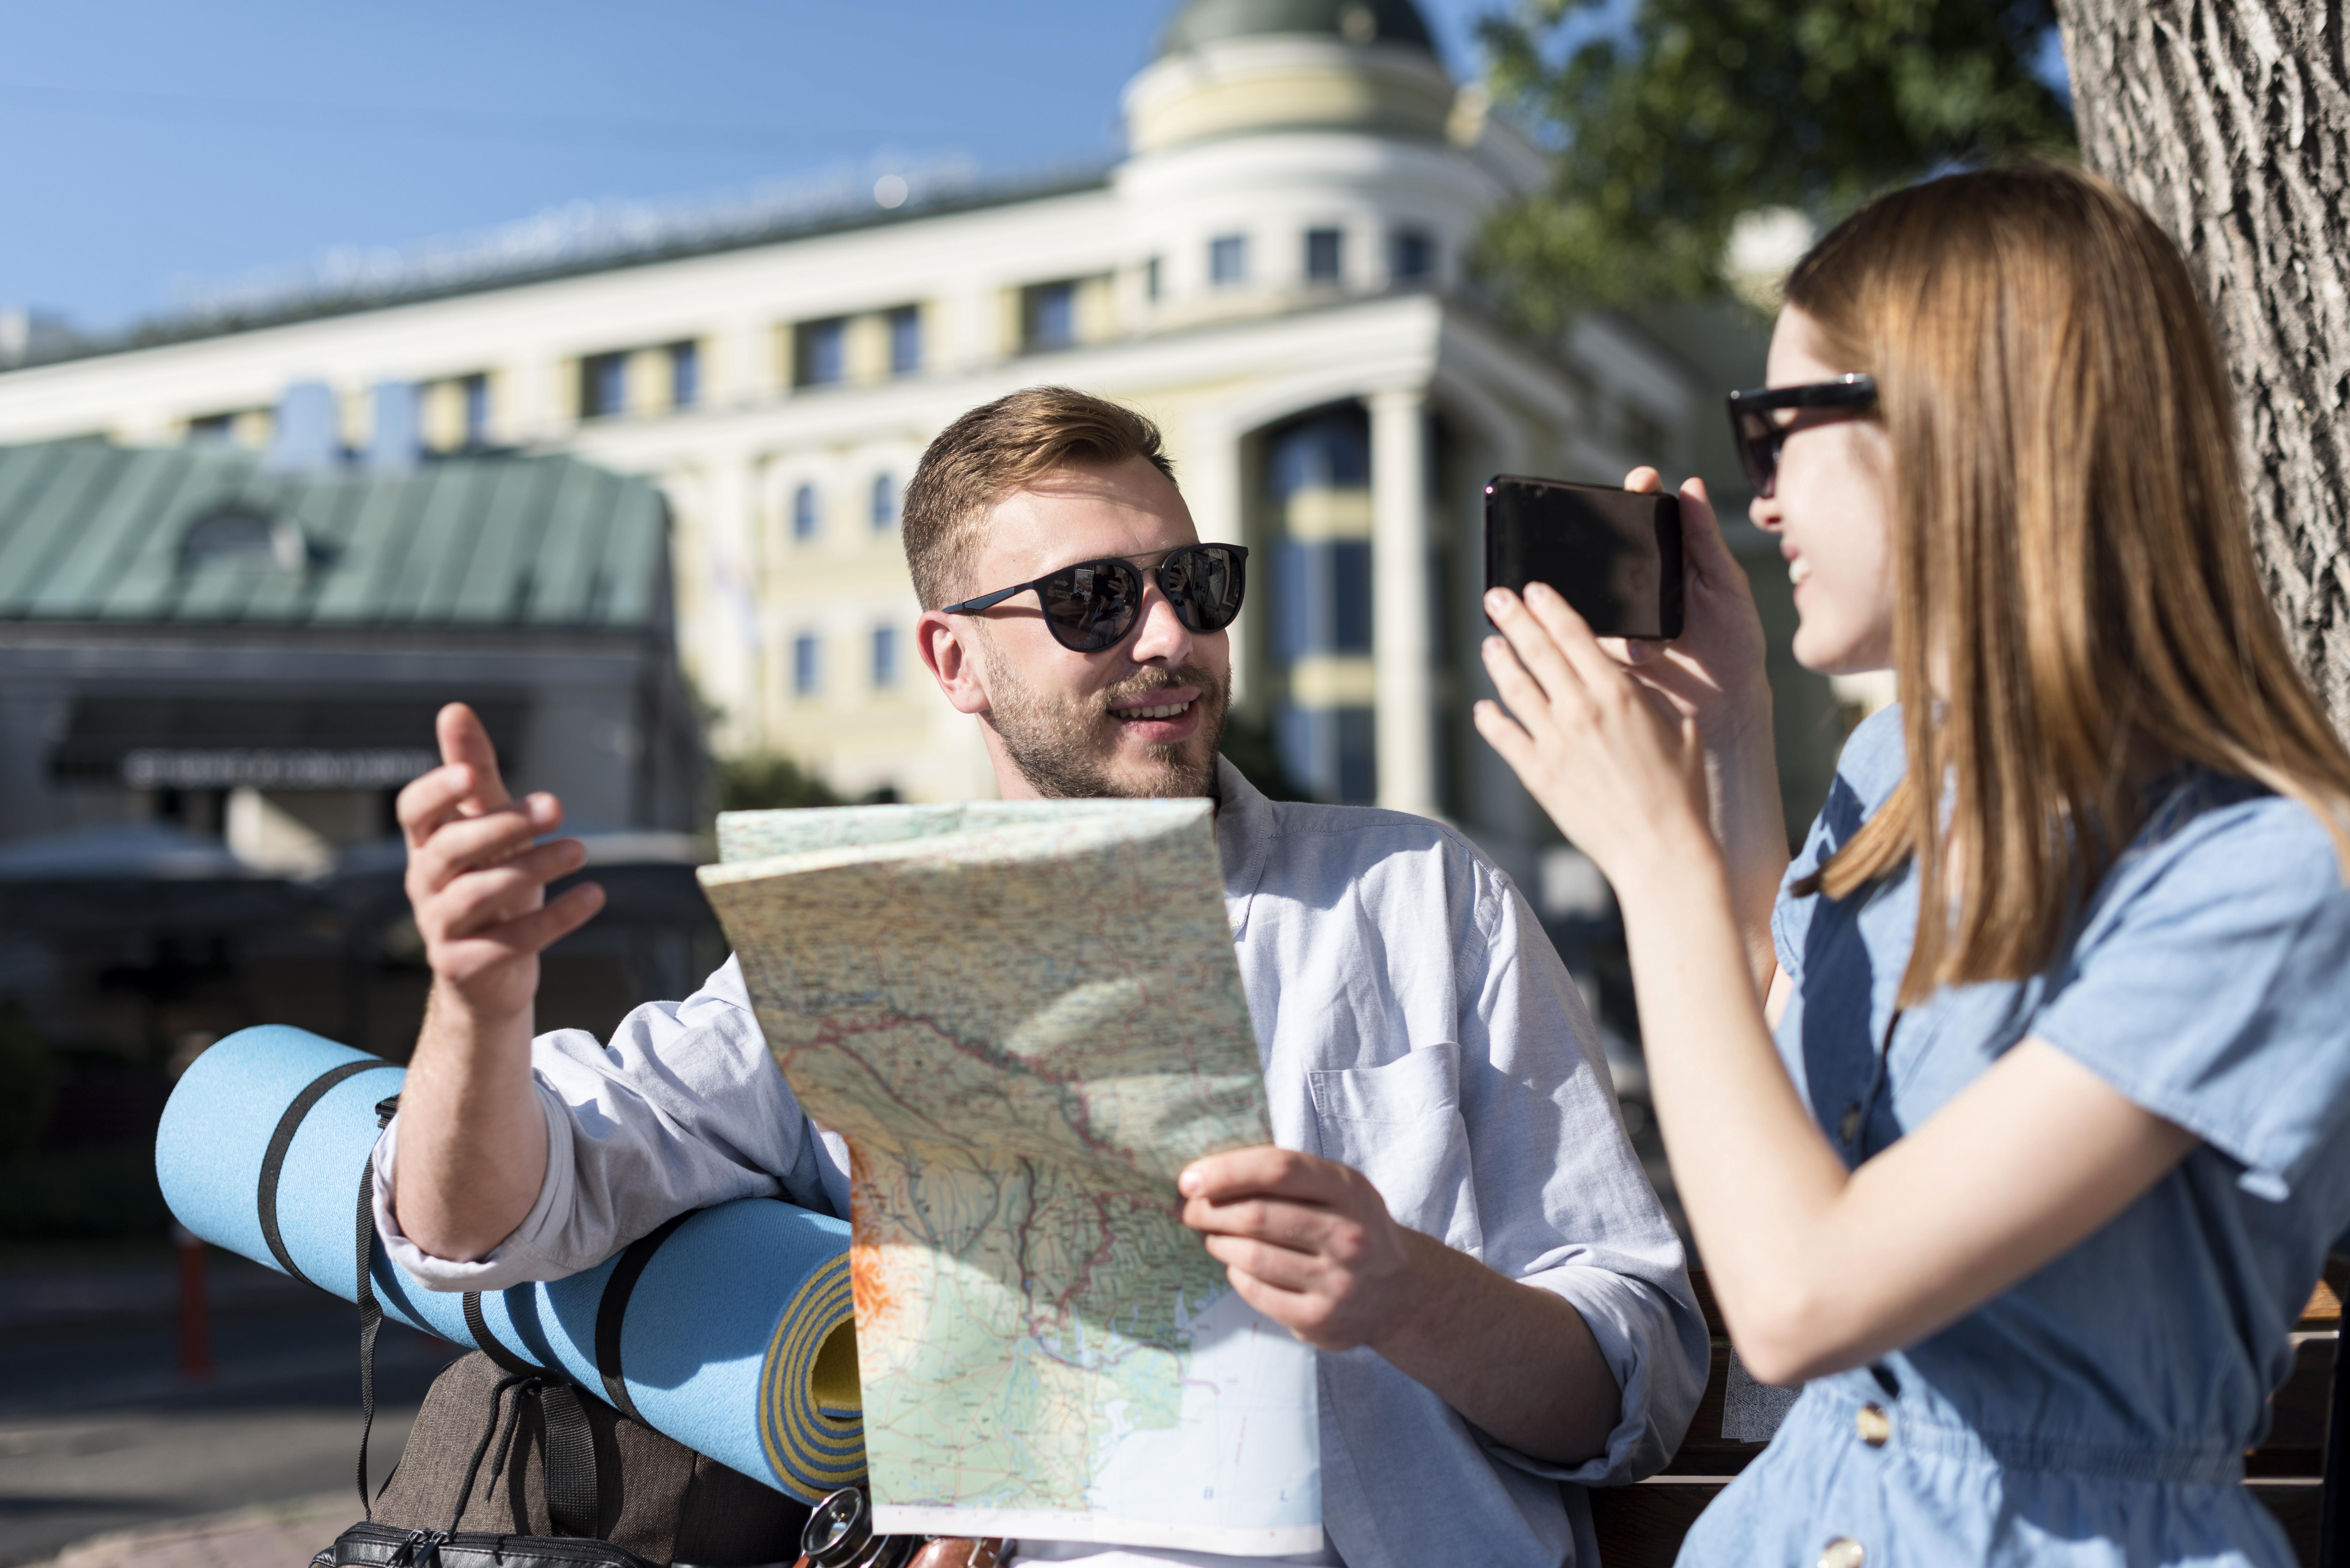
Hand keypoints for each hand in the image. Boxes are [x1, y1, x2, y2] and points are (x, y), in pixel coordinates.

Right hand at [397, 703, 604, 1024]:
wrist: (488, 974)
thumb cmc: (490, 884)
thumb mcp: (487, 828)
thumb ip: (475, 773)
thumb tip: (454, 710)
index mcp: (427, 845)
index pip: (414, 811)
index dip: (437, 791)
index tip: (472, 774)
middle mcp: (426, 884)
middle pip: (451, 848)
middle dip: (502, 824)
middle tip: (557, 806)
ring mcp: (441, 928)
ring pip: (479, 894)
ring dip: (533, 867)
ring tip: (581, 849)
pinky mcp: (468, 966)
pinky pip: (512, 940)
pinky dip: (556, 917)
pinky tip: (594, 894)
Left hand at [1178, 1147, 1419, 1351]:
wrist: (1398, 1292)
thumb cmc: (1351, 1226)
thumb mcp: (1337, 1189)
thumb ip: (1286, 1177)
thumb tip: (1206, 1175)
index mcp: (1349, 1190)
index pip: (1278, 1169)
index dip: (1226, 1171)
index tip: (1189, 1178)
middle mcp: (1348, 1235)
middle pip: (1257, 1215)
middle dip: (1209, 1210)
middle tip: (1189, 1209)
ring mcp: (1336, 1282)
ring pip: (1252, 1256)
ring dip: (1218, 1242)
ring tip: (1212, 1236)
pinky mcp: (1320, 1320)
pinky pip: (1257, 1292)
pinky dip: (1236, 1274)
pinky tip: (1236, 1265)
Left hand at [1475, 582, 1712, 891]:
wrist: (1660, 848)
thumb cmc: (1679, 790)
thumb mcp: (1677, 725)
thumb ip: (1644, 694)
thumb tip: (1621, 673)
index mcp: (1617, 693)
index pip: (1574, 634)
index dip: (1549, 607)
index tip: (1533, 589)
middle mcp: (1580, 712)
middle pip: (1536, 651)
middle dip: (1513, 618)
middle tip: (1495, 597)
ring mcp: (1554, 743)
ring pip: (1514, 689)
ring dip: (1498, 661)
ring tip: (1489, 643)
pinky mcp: (1538, 776)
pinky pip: (1503, 738)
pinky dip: (1490, 719)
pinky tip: (1483, 708)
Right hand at [1600, 470, 1770, 745]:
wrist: (1723, 704)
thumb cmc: (1735, 643)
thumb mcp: (1727, 586)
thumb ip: (1706, 539)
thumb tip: (1693, 486)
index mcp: (1672, 559)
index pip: (1650, 515)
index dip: (1640, 493)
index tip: (1640, 479)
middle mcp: (1642, 582)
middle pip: (1613, 547)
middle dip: (1606, 536)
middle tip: (1608, 520)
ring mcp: (1623, 613)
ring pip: (1596, 590)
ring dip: (1611, 600)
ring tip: (1645, 624)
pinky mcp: (1608, 645)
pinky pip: (1592, 633)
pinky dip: (1614, 640)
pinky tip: (1639, 653)